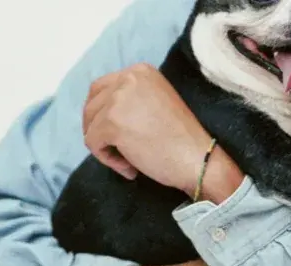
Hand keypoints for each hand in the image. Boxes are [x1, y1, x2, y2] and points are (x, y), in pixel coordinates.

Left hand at [82, 64, 243, 202]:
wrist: (199, 160)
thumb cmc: (184, 139)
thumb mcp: (158, 103)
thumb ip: (133, 99)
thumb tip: (102, 113)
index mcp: (140, 72)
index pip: (103, 88)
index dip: (105, 114)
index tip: (122, 134)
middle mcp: (127, 79)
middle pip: (91, 104)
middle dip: (98, 129)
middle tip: (120, 149)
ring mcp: (117, 100)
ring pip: (90, 125)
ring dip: (105, 146)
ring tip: (129, 160)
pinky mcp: (111, 123)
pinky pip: (92, 143)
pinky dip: (107, 159)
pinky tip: (130, 168)